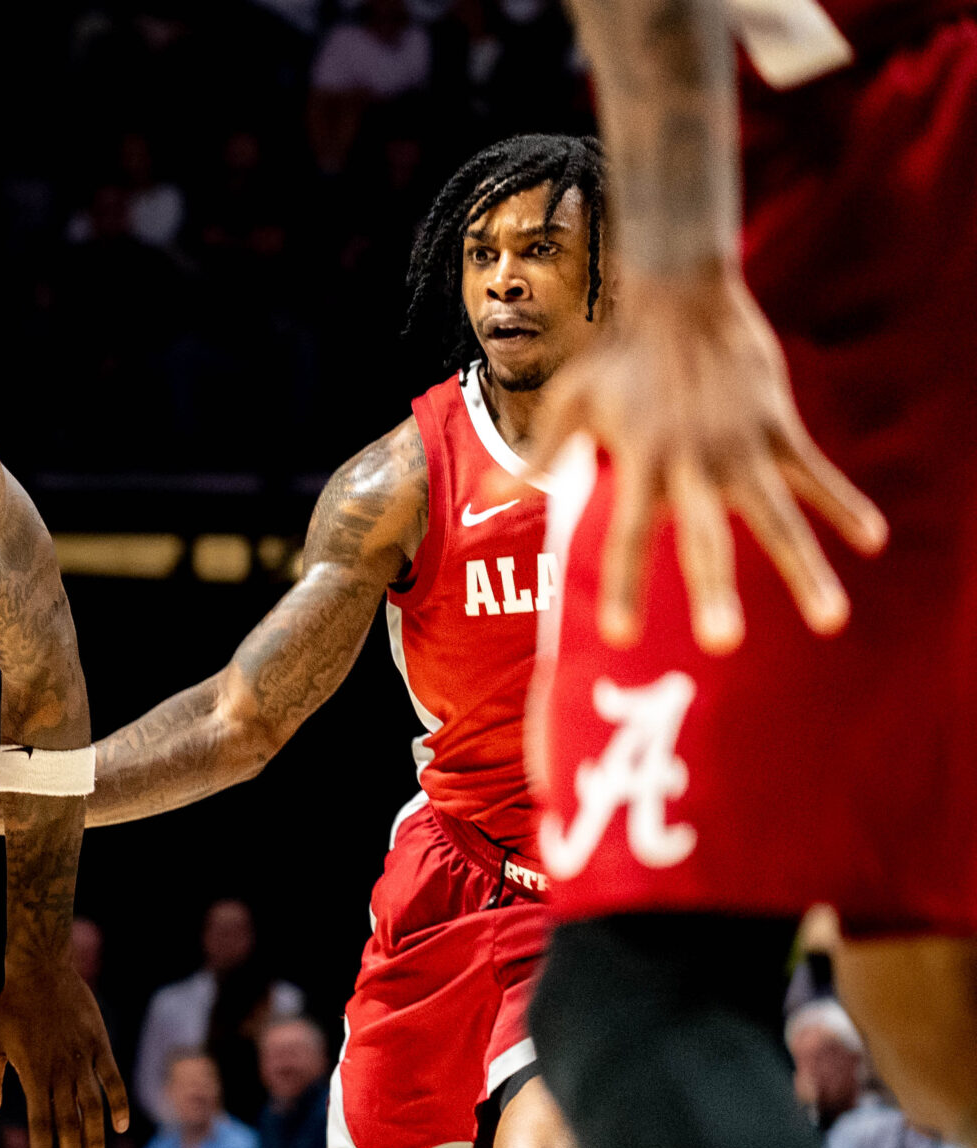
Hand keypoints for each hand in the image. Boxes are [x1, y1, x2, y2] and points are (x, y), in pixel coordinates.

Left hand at [0, 962, 127, 1147]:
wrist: (41, 970)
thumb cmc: (11, 1006)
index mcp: (33, 1074)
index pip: (40, 1122)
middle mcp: (60, 1072)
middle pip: (69, 1122)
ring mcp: (82, 1060)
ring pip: (94, 1107)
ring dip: (96, 1137)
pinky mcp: (99, 1046)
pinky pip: (113, 1079)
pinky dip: (118, 1103)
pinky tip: (120, 1125)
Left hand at [535, 265, 885, 654]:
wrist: (680, 295)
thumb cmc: (618, 358)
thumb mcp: (569, 405)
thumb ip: (537, 460)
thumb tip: (483, 501)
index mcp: (640, 464)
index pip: (626, 536)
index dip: (624, 585)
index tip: (620, 635)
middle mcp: (692, 463)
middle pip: (705, 539)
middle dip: (715, 591)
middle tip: (724, 644)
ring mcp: (742, 448)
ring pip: (777, 519)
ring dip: (804, 570)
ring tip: (830, 621)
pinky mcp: (779, 429)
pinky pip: (816, 476)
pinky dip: (845, 505)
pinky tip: (874, 541)